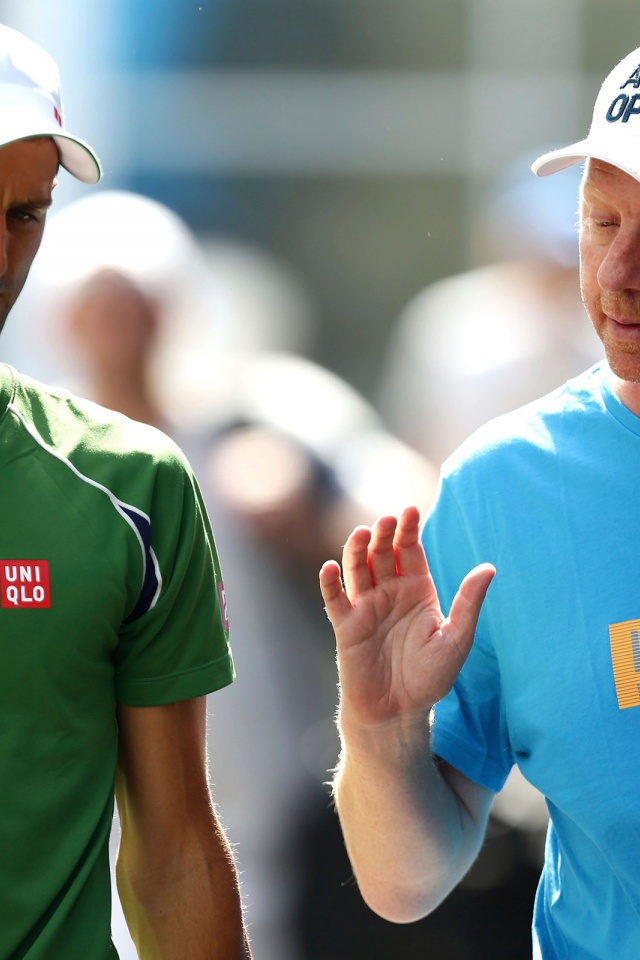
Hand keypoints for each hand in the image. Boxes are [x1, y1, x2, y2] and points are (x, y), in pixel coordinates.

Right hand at [319, 506, 494, 729]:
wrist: (399, 713)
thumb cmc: (430, 678)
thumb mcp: (456, 639)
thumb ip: (468, 603)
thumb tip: (489, 567)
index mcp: (417, 589)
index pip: (410, 550)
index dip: (409, 529)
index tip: (411, 510)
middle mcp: (390, 592)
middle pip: (382, 553)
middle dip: (383, 534)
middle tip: (387, 521)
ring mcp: (366, 607)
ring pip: (357, 568)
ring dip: (356, 549)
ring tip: (362, 534)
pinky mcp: (346, 626)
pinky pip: (335, 599)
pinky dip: (330, 582)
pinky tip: (331, 568)